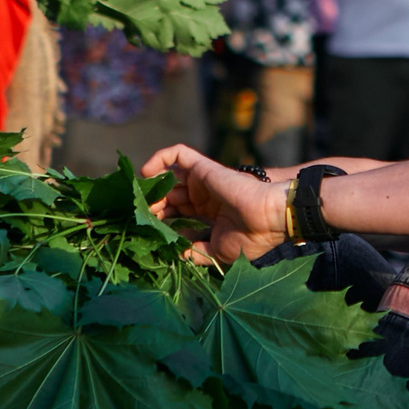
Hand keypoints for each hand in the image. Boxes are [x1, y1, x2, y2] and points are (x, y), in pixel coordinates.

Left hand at [142, 142, 288, 267]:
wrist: (269, 219)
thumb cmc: (250, 238)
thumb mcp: (218, 252)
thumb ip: (196, 252)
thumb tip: (177, 254)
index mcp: (209, 215)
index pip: (177, 214)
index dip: (160, 220)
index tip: (146, 231)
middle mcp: (204, 197)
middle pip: (169, 196)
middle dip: (152, 206)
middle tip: (139, 216)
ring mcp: (203, 181)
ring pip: (169, 177)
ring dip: (153, 188)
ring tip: (142, 201)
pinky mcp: (203, 167)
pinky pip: (178, 154)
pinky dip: (160, 158)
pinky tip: (147, 173)